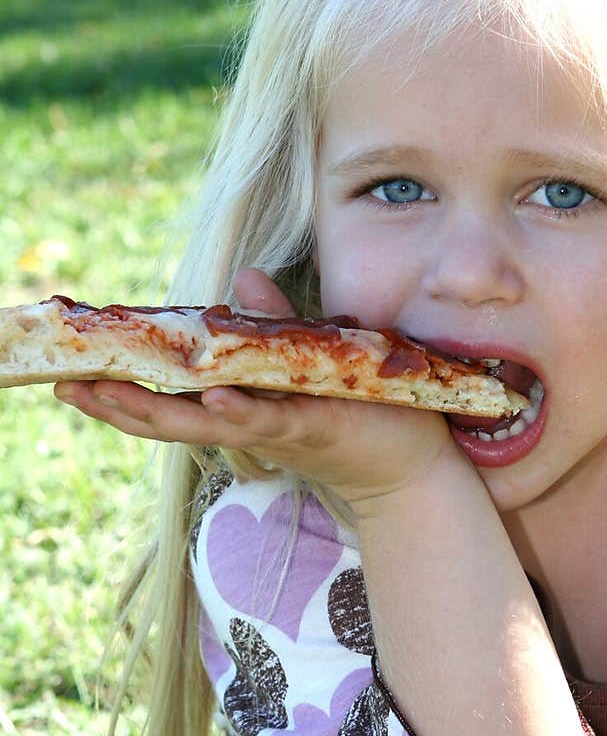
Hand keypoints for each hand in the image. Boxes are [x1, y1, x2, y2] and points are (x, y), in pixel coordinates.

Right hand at [54, 267, 460, 515]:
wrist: (413, 455)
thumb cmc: (358, 406)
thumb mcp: (305, 357)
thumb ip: (270, 324)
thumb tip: (241, 280)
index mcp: (237, 403)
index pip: (169, 397)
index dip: (123, 387)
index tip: (73, 374)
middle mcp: (244, 420)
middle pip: (168, 417)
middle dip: (115, 405)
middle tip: (64, 388)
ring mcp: (273, 428)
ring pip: (203, 424)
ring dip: (153, 412)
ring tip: (105, 396)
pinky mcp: (311, 427)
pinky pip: (266, 420)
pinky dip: (237, 413)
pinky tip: (210, 401)